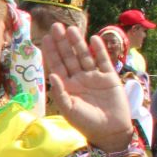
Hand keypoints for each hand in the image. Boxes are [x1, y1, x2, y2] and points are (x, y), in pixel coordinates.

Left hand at [38, 24, 134, 153]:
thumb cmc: (86, 123)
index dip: (52, 52)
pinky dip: (99, 50)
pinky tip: (94, 39)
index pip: (57, 65)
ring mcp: (94, 76)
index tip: (46, 38)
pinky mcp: (109, 77)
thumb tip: (52, 74)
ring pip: (84, 56)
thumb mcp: (68, 109)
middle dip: (62, 42)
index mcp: (67, 86)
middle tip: (56, 26)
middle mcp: (79, 78)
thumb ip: (60, 92)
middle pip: (69, 56)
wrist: (110, 131)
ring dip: (78, 43)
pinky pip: (103, 61)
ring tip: (72, 29)